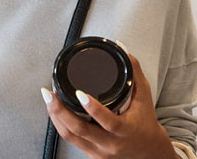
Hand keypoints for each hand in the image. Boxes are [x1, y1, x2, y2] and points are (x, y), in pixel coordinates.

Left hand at [41, 52, 177, 158]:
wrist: (148, 153)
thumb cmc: (145, 124)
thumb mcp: (144, 98)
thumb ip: (134, 73)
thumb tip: (123, 48)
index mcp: (124, 130)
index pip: (107, 121)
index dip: (92, 108)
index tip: (79, 93)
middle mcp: (110, 144)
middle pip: (79, 130)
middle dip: (60, 111)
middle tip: (49, 93)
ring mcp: (98, 152)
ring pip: (70, 136)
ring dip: (56, 116)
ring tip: (48, 99)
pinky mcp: (91, 155)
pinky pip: (70, 139)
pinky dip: (60, 124)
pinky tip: (54, 112)